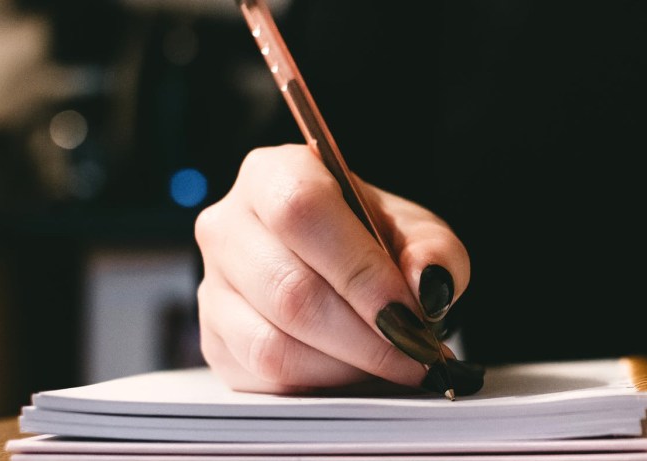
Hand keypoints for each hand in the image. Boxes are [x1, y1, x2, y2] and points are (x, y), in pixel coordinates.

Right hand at [194, 144, 470, 394]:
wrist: (344, 268)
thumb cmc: (377, 241)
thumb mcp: (420, 234)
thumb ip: (434, 253)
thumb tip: (427, 286)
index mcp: (274, 175)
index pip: (302, 213)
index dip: (359, 271)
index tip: (410, 314)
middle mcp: (228, 226)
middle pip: (290, 291)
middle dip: (366, 336)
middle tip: (417, 355)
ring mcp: (212, 286)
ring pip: (272, 343)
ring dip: (347, 366)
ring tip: (394, 365)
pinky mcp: (213, 340)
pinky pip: (264, 377)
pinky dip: (321, 384)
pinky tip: (357, 373)